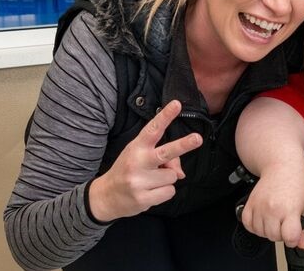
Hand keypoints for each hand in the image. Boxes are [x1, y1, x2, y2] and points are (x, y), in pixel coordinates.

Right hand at [88, 100, 201, 221]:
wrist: (105, 197)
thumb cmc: (129, 171)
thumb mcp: (141, 158)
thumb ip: (163, 159)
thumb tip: (180, 174)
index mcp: (137, 147)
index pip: (153, 129)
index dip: (165, 116)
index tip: (177, 104)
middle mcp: (137, 162)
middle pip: (166, 152)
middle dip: (183, 145)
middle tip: (198, 138)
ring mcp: (138, 181)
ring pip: (172, 176)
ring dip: (167, 179)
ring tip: (151, 181)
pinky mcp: (142, 199)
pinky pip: (169, 192)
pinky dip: (164, 193)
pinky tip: (150, 192)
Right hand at [239, 157, 303, 248]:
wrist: (282, 166)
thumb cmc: (297, 183)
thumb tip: (301, 245)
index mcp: (290, 210)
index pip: (289, 238)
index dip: (293, 239)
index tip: (295, 232)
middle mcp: (273, 209)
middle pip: (274, 237)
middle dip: (282, 233)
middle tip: (286, 221)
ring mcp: (259, 207)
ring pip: (261, 233)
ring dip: (268, 229)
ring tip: (276, 216)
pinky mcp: (249, 204)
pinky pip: (248, 225)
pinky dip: (255, 225)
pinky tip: (265, 217)